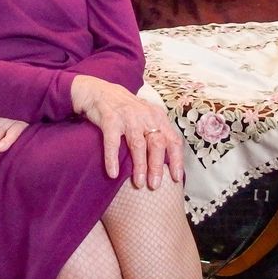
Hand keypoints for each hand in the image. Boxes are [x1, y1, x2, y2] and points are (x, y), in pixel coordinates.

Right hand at [71, 75, 182, 189]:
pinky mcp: (110, 120)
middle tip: (155, 185)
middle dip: (157, 167)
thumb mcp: (147, 117)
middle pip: (157, 144)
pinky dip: (112, 158)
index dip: (176, 160)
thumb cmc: (127, 110)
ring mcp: (128, 117)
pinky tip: (113, 173)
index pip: (173, 140)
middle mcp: (146, 116)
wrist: (101, 92)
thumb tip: (168, 163)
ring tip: (139, 183)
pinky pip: (112, 142)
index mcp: (158, 117)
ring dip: (140, 166)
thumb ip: (157, 133)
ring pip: (138, 144)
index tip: (176, 178)